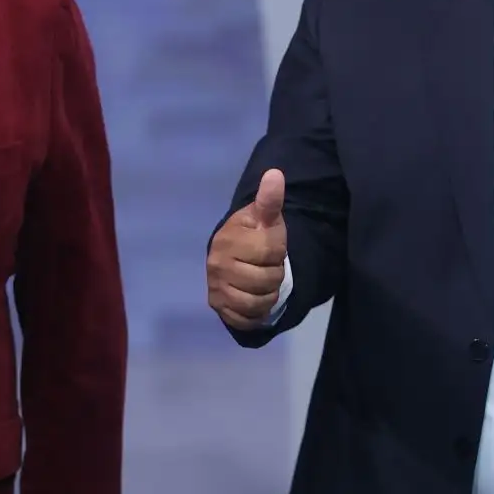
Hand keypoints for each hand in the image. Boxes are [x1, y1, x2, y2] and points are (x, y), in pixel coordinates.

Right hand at [206, 167, 287, 329]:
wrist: (233, 259)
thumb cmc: (252, 236)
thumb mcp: (264, 218)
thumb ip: (270, 201)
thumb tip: (275, 174)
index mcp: (228, 239)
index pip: (270, 252)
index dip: (278, 251)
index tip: (269, 246)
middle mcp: (216, 264)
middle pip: (267, 280)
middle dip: (274, 274)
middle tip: (264, 266)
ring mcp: (215, 287)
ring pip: (259, 302)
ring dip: (268, 295)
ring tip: (260, 282)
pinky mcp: (218, 307)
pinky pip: (247, 318)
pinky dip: (257, 313)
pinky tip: (254, 299)